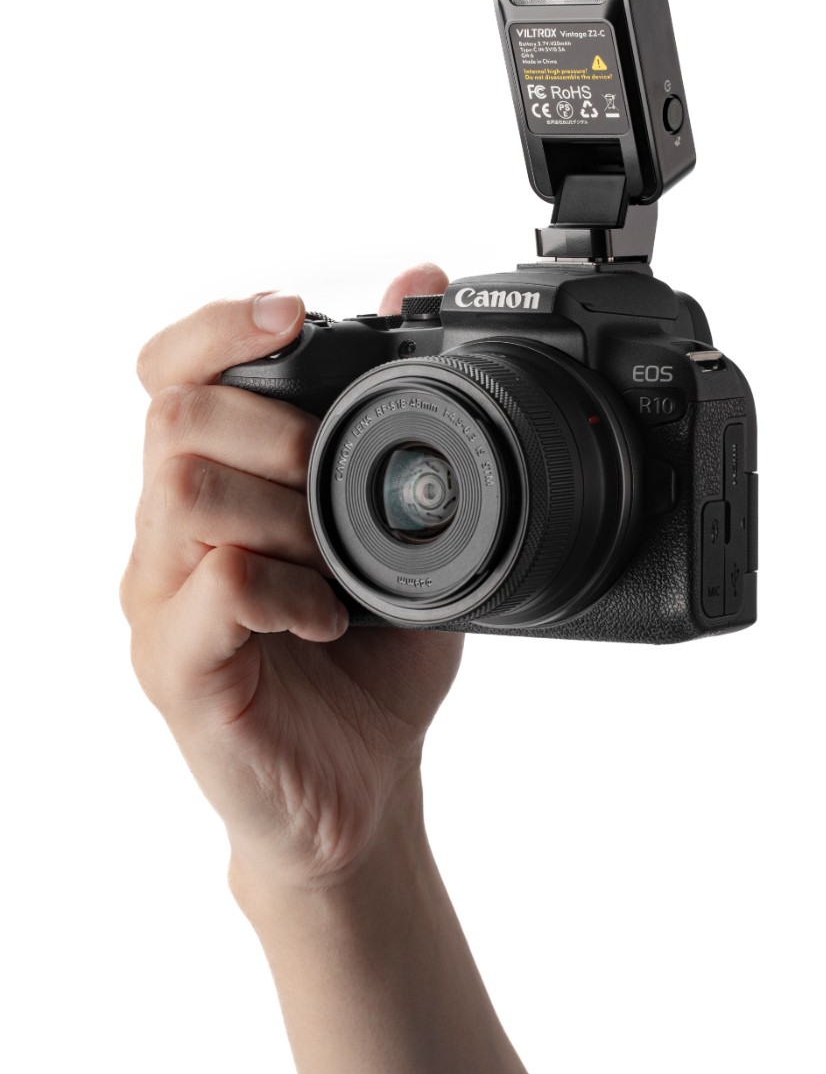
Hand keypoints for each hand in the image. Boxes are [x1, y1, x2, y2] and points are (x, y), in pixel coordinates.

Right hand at [120, 264, 462, 890]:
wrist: (358, 795)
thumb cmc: (368, 662)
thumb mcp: (396, 524)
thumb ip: (393, 414)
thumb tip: (415, 277)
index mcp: (210, 490)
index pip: (166, 374)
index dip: (215, 327)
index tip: (290, 314)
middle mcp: (167, 537)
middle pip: (173, 415)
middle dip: (273, 423)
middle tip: (332, 474)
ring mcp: (162, 604)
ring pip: (186, 489)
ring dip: (286, 508)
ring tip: (334, 562)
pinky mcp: (179, 669)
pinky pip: (220, 586)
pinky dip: (290, 587)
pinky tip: (329, 617)